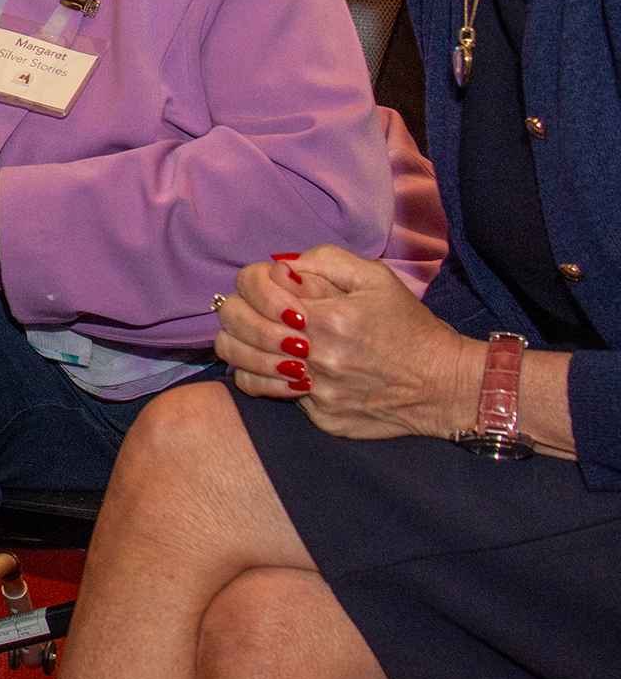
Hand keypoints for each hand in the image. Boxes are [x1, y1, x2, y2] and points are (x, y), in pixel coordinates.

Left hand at [216, 246, 475, 439]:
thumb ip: (323, 262)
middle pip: (237, 327)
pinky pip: (269, 394)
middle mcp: (318, 356)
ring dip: (239, 345)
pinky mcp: (321, 416)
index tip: (267, 285)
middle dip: (235, 311)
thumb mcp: (375, 278)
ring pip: (242, 365)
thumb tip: (280, 265)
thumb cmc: (409, 326)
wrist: (444, 384)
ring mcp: (317, 391)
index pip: (253, 287)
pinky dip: (261, 377)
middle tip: (247, 310)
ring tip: (251, 337)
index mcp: (328, 317)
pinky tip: (272, 366)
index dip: (251, 282)